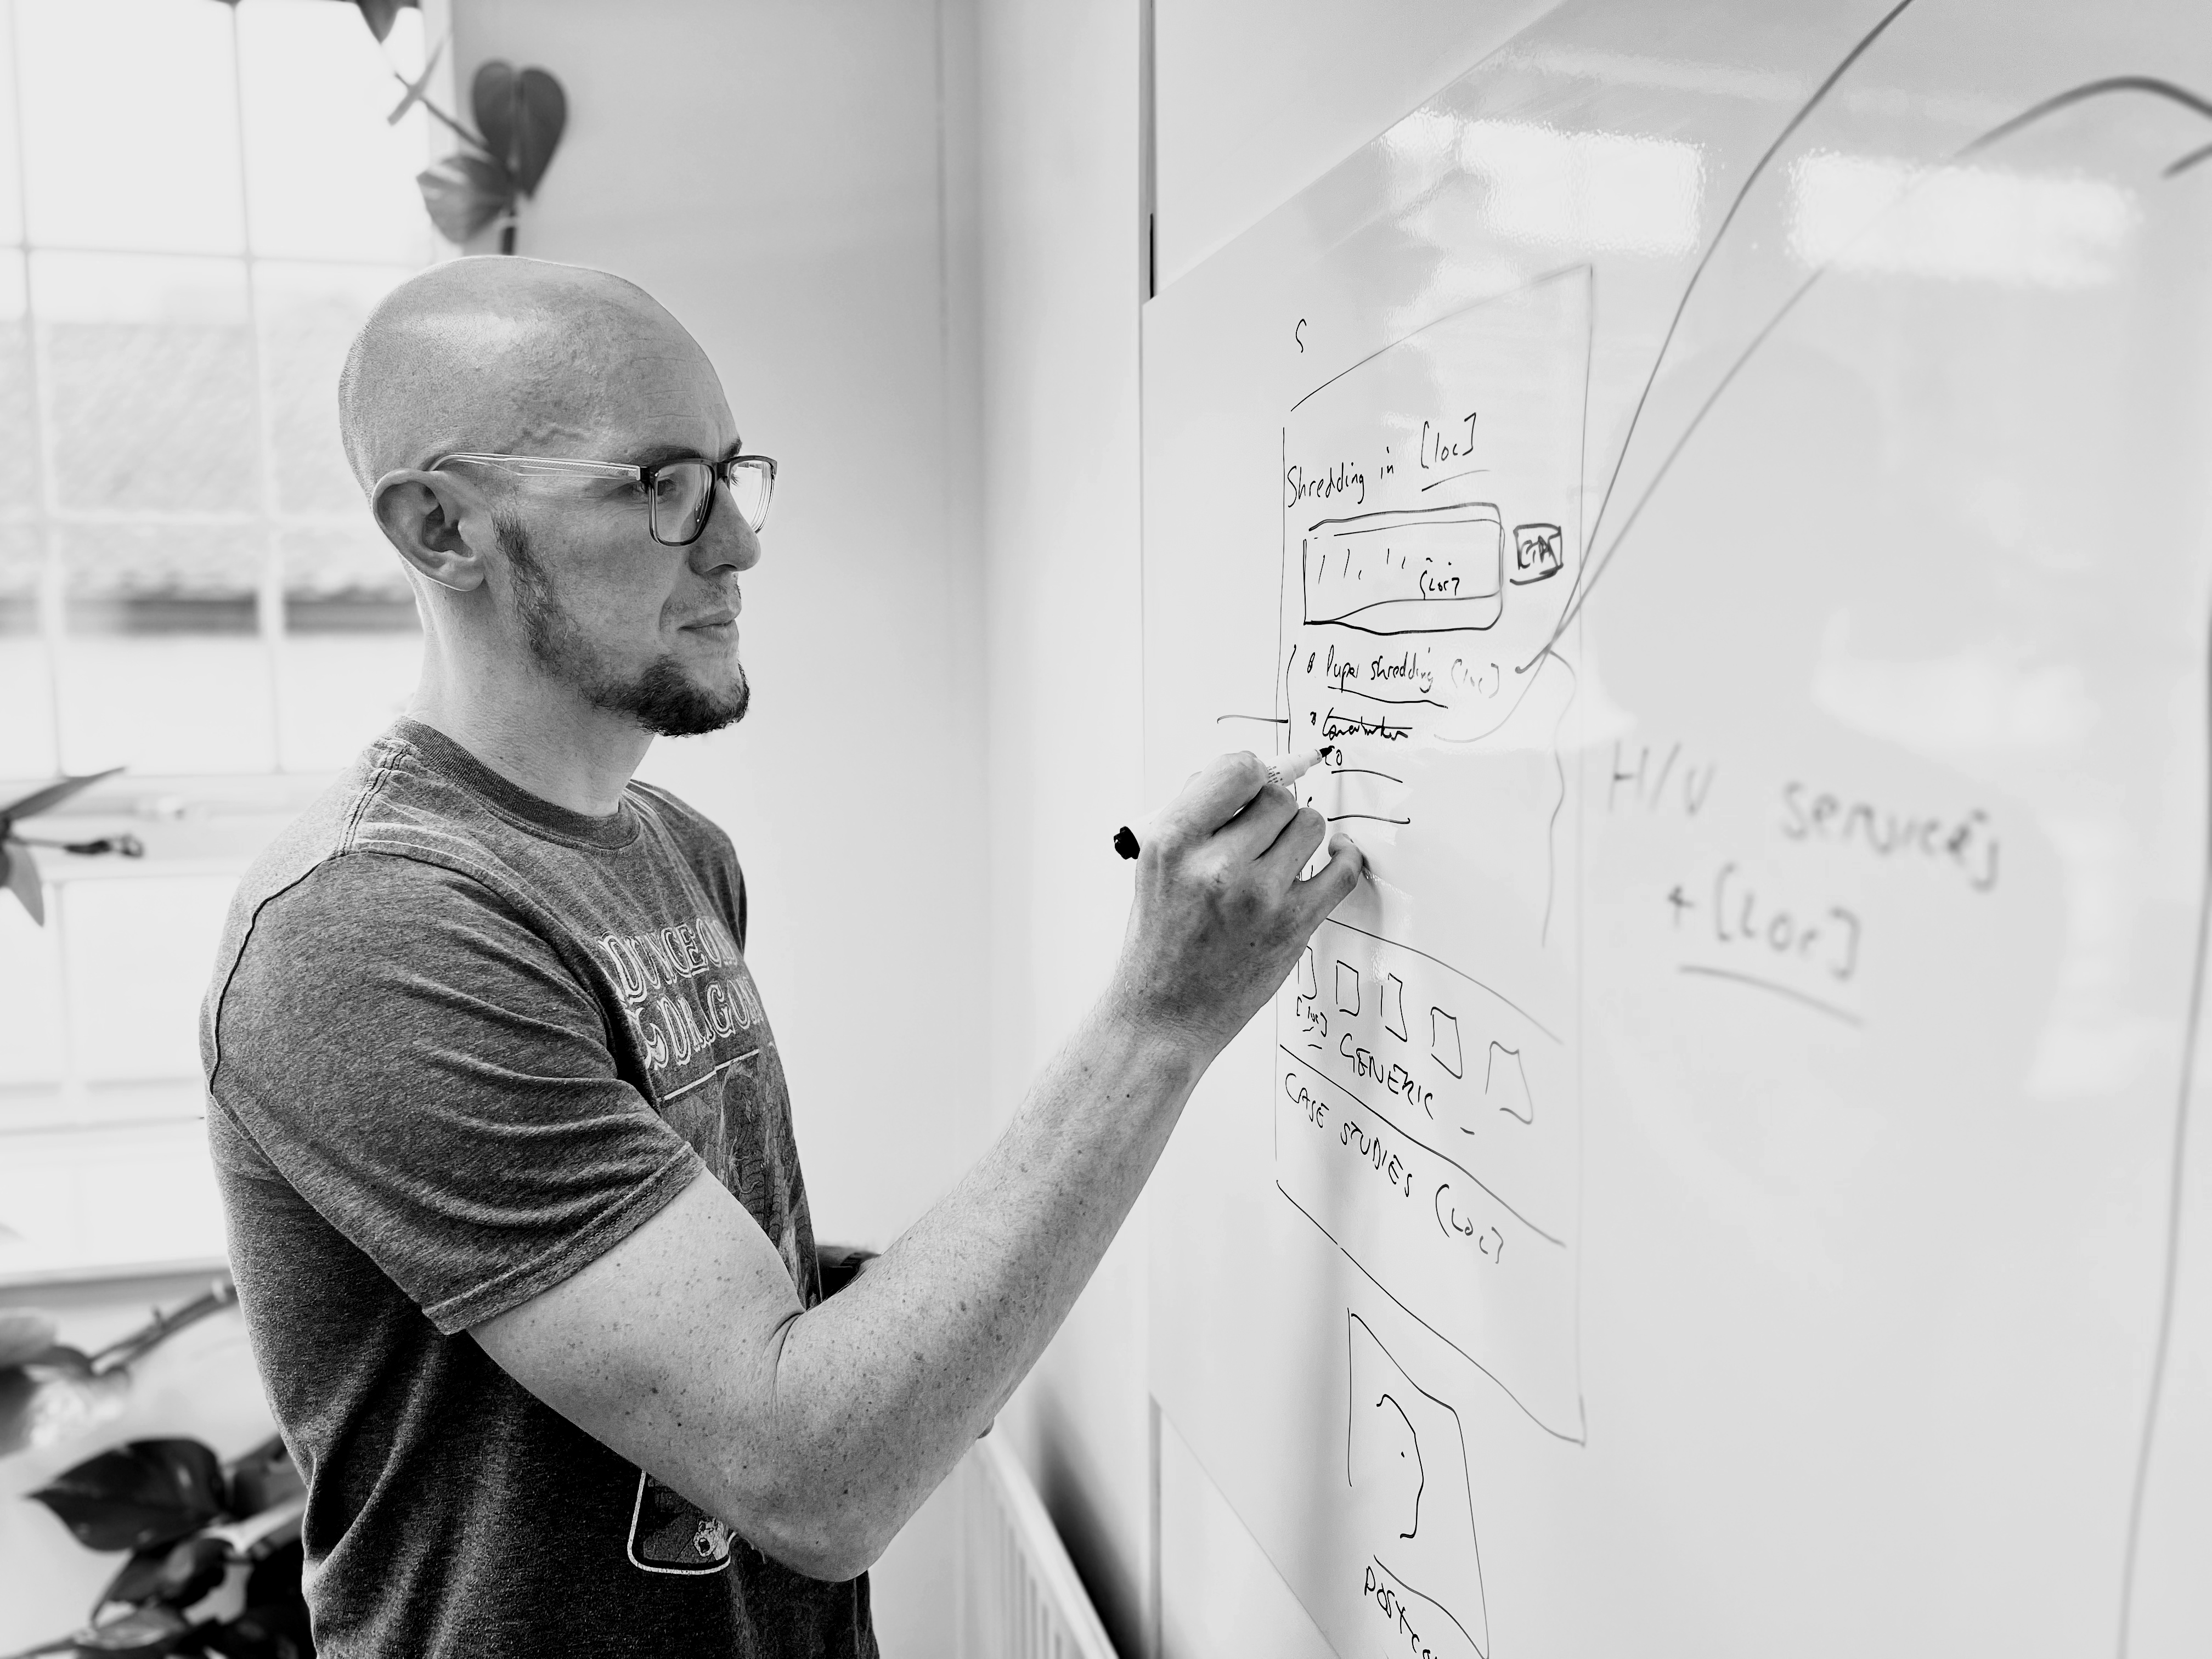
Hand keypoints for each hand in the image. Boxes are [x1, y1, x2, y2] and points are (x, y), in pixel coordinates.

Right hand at [1106, 751, 1361, 1054]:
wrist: (1163, 1015)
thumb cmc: (1159, 942)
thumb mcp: (1153, 868)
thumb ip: (1192, 817)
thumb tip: (1240, 776)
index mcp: (1173, 842)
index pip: (1235, 769)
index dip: (1253, 771)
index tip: (1256, 784)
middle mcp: (1215, 865)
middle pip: (1278, 797)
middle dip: (1274, 809)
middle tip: (1263, 832)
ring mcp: (1258, 896)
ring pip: (1310, 825)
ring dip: (1301, 834)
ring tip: (1284, 855)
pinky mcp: (1292, 926)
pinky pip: (1341, 871)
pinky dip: (1345, 858)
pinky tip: (1334, 858)